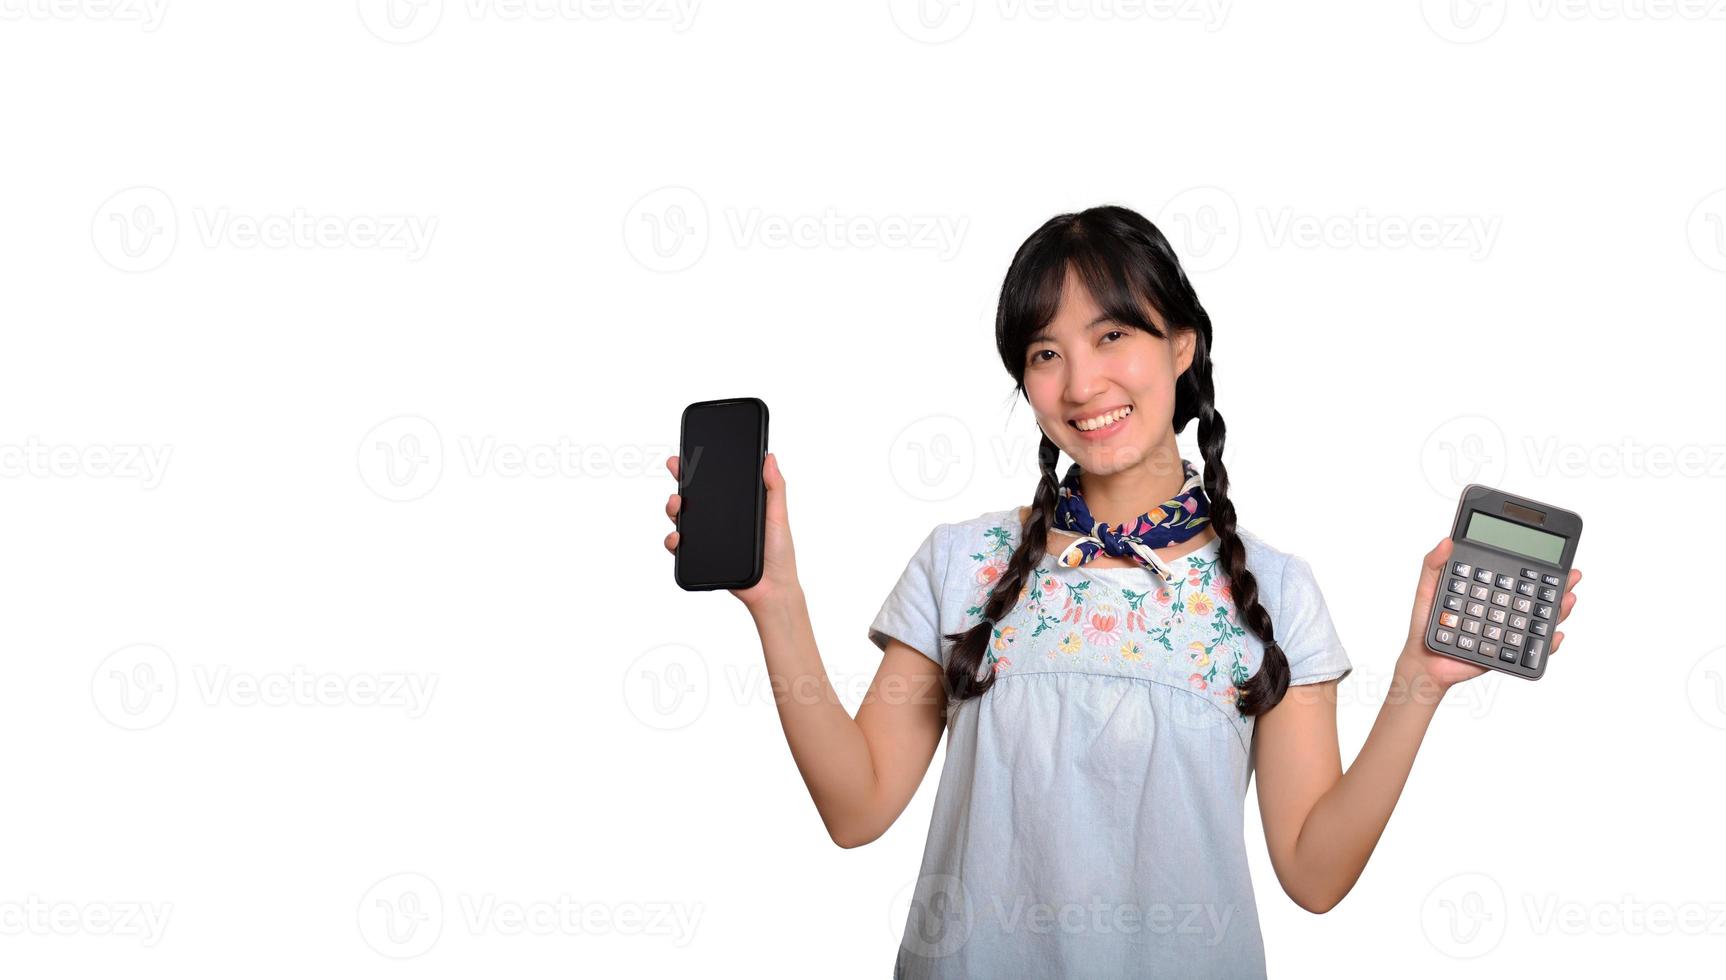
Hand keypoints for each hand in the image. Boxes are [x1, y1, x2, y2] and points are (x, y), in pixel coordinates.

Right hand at [663, 452, 800, 608]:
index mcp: (737, 506)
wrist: (772, 589)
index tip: (689, 454)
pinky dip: (672, 540)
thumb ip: (774, 487)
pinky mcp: (701, 556)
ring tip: (676, 503)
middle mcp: (720, 520)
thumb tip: (769, 457)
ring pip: (682, 519)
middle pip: (693, 497)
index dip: (700, 468)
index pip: (715, 483)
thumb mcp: (778, 515)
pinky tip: (677, 537)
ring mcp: (708, 537)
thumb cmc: (779, 553)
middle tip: (675, 468)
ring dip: (673, 508)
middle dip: (680, 480)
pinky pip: (680, 547)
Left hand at [1397, 537, 1581, 691]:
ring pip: (1540, 620)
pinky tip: (1554, 635)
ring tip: (1566, 600)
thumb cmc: (1427, 624)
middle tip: (1571, 577)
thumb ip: (1434, 563)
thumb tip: (1447, 541)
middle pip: (1536, 595)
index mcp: (1488, 590)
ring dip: (1558, 610)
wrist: (1424, 661)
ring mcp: (1507, 629)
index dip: (1537, 566)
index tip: (1553, 557)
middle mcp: (1502, 609)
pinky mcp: (1506, 651)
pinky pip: (1532, 651)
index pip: (1516, 574)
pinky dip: (1546, 645)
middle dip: (1558, 586)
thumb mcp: (1427, 588)